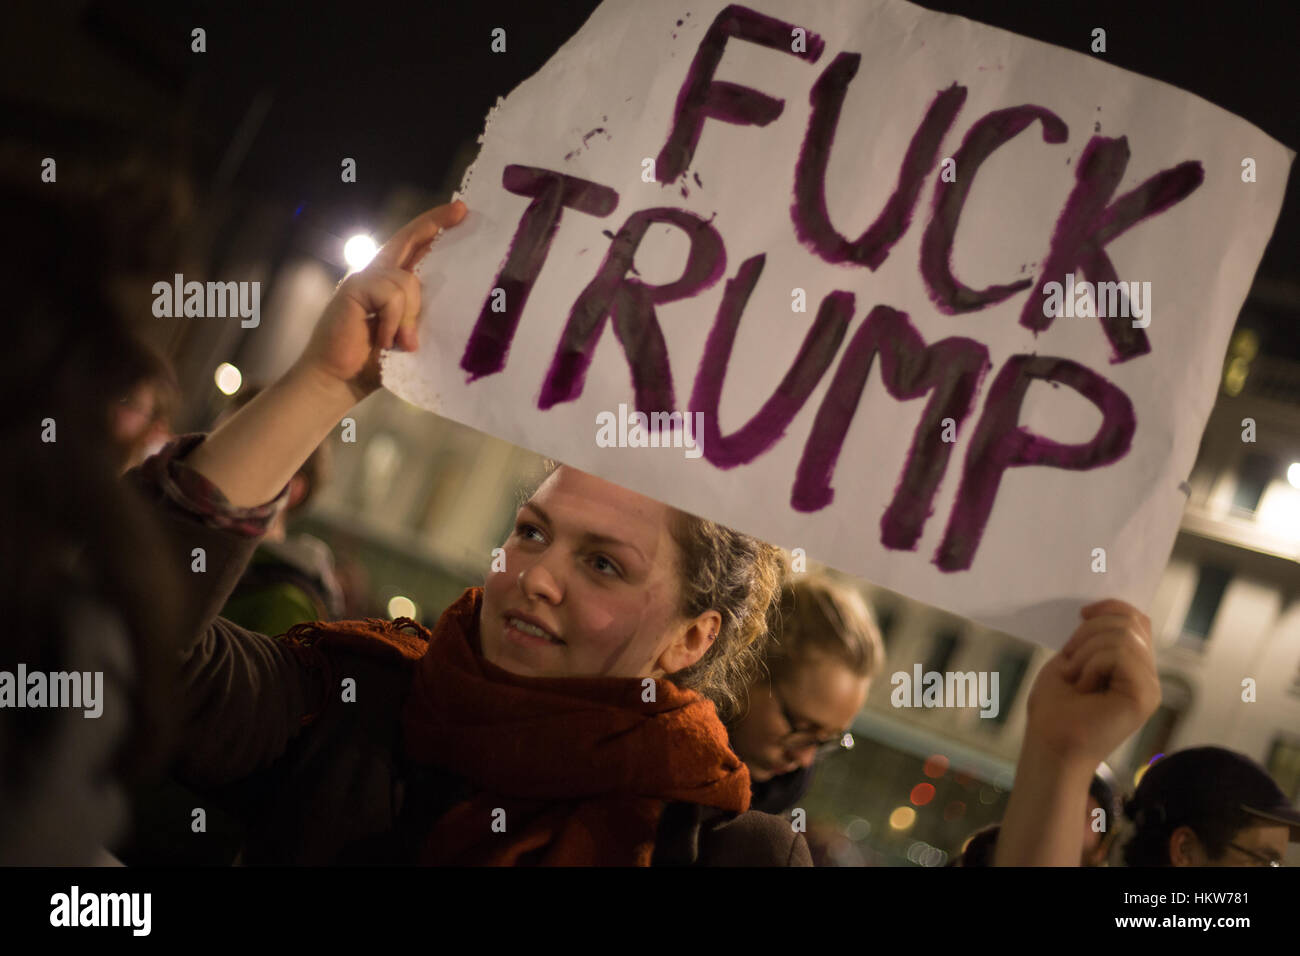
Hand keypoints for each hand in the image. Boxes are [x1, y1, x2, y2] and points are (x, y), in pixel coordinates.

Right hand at [297, 201, 466, 400]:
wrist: (337, 381)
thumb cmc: (374, 362)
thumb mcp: (407, 334)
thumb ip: (420, 313)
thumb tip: (453, 299)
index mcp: (390, 283)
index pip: (414, 248)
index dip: (434, 228)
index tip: (460, 211)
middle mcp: (376, 274)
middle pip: (408, 238)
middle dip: (435, 223)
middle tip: (461, 210)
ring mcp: (364, 279)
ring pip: (407, 281)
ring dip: (410, 316)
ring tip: (402, 344)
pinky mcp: (354, 289)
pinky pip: (391, 295)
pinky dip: (393, 322)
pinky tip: (385, 342)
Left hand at [1023, 599, 1160, 763]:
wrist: (1048, 744)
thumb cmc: (1054, 708)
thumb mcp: (1073, 659)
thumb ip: (1096, 637)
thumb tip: (1105, 609)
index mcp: (1132, 667)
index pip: (1138, 621)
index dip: (1112, 607)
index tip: (1082, 613)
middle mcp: (1147, 677)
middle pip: (1130, 622)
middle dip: (1090, 631)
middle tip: (1071, 662)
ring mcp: (1149, 687)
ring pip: (1123, 636)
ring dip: (1086, 652)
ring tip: (1077, 679)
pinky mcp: (1144, 696)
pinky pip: (1119, 654)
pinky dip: (1090, 664)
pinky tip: (1084, 687)